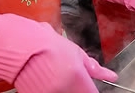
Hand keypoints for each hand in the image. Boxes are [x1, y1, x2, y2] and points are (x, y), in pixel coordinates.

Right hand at [0, 14, 116, 92]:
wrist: (23, 47)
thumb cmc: (50, 46)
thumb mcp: (77, 53)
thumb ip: (94, 68)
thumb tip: (111, 75)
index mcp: (78, 79)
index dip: (91, 88)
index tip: (88, 84)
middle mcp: (65, 90)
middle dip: (77, 86)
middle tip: (69, 74)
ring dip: (64, 87)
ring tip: (58, 75)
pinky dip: (52, 88)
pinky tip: (48, 78)